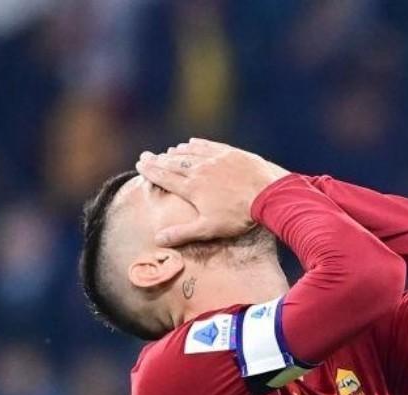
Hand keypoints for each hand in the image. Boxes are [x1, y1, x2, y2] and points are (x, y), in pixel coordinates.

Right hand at [136, 139, 289, 246]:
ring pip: (190, 153)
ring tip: (167, 152)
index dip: (151, 171)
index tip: (140, 164)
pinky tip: (191, 142)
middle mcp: (200, 170)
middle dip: (158, 160)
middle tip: (146, 155)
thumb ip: (182, 233)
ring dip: (176, 152)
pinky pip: (208, 146)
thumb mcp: (208, 229)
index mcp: (192, 188)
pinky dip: (197, 144)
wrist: (267, 194)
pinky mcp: (230, 153)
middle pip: (174, 163)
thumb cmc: (238, 216)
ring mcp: (215, 159)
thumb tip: (158, 239)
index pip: (165, 177)